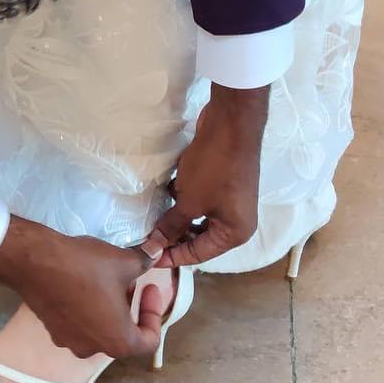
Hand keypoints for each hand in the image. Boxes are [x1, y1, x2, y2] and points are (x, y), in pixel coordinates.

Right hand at [0, 217, 165, 359]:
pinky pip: (79, 323)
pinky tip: (83, 283)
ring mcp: (70, 341)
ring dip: (109, 308)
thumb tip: (158, 252)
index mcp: (118, 341)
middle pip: (123, 335)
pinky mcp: (53, 329)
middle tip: (131, 281)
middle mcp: (94, 349)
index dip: (154, 312)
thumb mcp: (124, 261)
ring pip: (100, 328)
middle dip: (130, 307)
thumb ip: (145, 261)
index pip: (150, 340)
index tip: (148, 288)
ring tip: (107, 280)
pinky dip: (88, 308)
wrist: (35, 262)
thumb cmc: (85, 268)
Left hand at [144, 83, 267, 267]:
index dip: (171, 257)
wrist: (230, 125)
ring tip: (152, 220)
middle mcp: (236, 221)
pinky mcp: (222, 185)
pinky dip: (183, 202)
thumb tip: (154, 246)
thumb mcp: (189, 202)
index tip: (146, 256)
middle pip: (199, 239)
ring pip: (198, 219)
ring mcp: (230, 202)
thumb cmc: (214, 169)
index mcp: (234, 233)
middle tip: (146, 238)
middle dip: (173, 238)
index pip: (198, 255)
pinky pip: (199, 202)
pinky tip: (165, 197)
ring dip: (177, 219)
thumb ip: (171, 226)